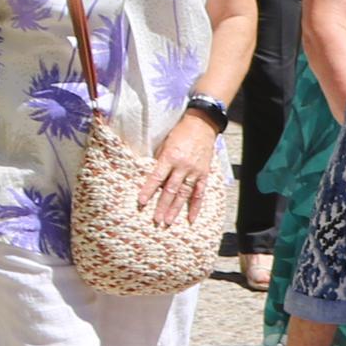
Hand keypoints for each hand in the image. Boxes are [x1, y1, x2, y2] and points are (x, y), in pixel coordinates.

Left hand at [145, 110, 223, 226]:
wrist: (202, 124)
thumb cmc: (180, 132)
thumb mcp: (164, 143)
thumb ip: (159, 161)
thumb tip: (152, 177)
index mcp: (170, 157)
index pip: (157, 177)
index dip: (149, 190)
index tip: (141, 202)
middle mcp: (183, 166)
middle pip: (171, 189)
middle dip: (163, 206)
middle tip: (156, 220)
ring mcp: (195, 171)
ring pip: (184, 194)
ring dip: (176, 209)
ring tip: (169, 221)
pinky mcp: (204, 174)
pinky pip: (200, 193)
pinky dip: (196, 207)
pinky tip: (191, 218)